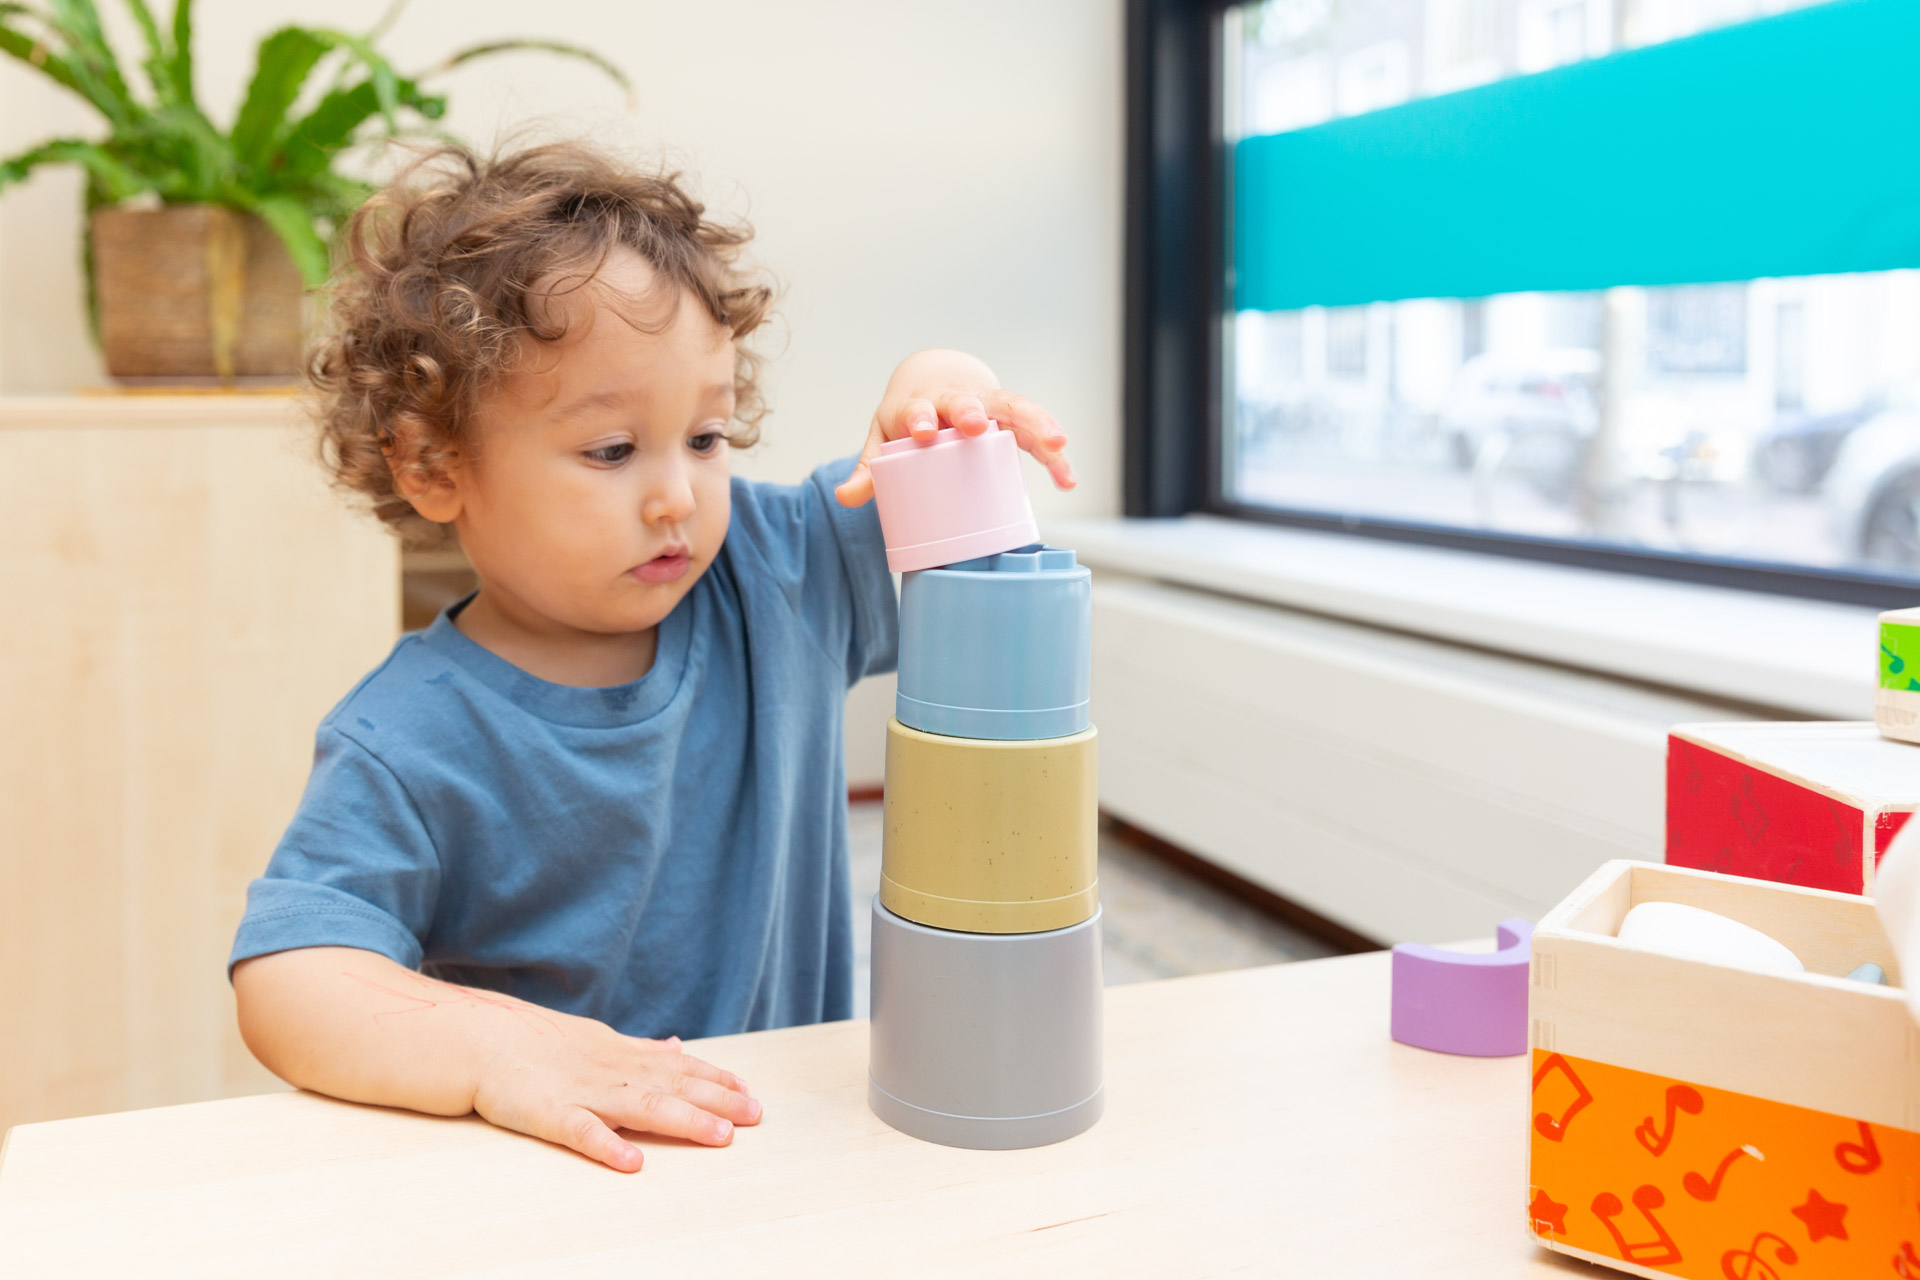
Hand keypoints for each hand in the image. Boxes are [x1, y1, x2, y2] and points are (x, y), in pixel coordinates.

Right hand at [470, 1003, 759, 1172]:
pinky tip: (632, 1162)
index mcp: (618, 1053)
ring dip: (683, 1120)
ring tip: (719, 1135)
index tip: (749, 1091)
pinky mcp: (546, 1112)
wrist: (472, 1036)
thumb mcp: (593, 1037)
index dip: (715, 1078)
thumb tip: (676, 1047)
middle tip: (755, 1114)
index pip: (676, 1066)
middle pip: (670, 1085)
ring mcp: (578, 1090)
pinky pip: (580, 1131)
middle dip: (716, 1100)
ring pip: (640, 1106)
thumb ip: (636, 1048)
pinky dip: (607, 1145)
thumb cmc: (529, 1041)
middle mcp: (607, 1069)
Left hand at [834, 348, 1075, 506]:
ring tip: (1057, 445)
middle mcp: (956, 400)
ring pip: (1014, 408)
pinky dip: (1054, 456)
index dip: (920, 416)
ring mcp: (988, 407)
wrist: (934, 381)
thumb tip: (845, 499)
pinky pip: (1035, 434)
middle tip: (974, 424)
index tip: (921, 430)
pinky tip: (1068, 479)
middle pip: (967, 400)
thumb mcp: (883, 438)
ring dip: (1036, 424)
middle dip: (970, 410)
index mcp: (922, 403)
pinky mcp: (1012, 421)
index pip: (919, 406)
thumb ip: (869, 470)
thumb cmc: (908, 418)